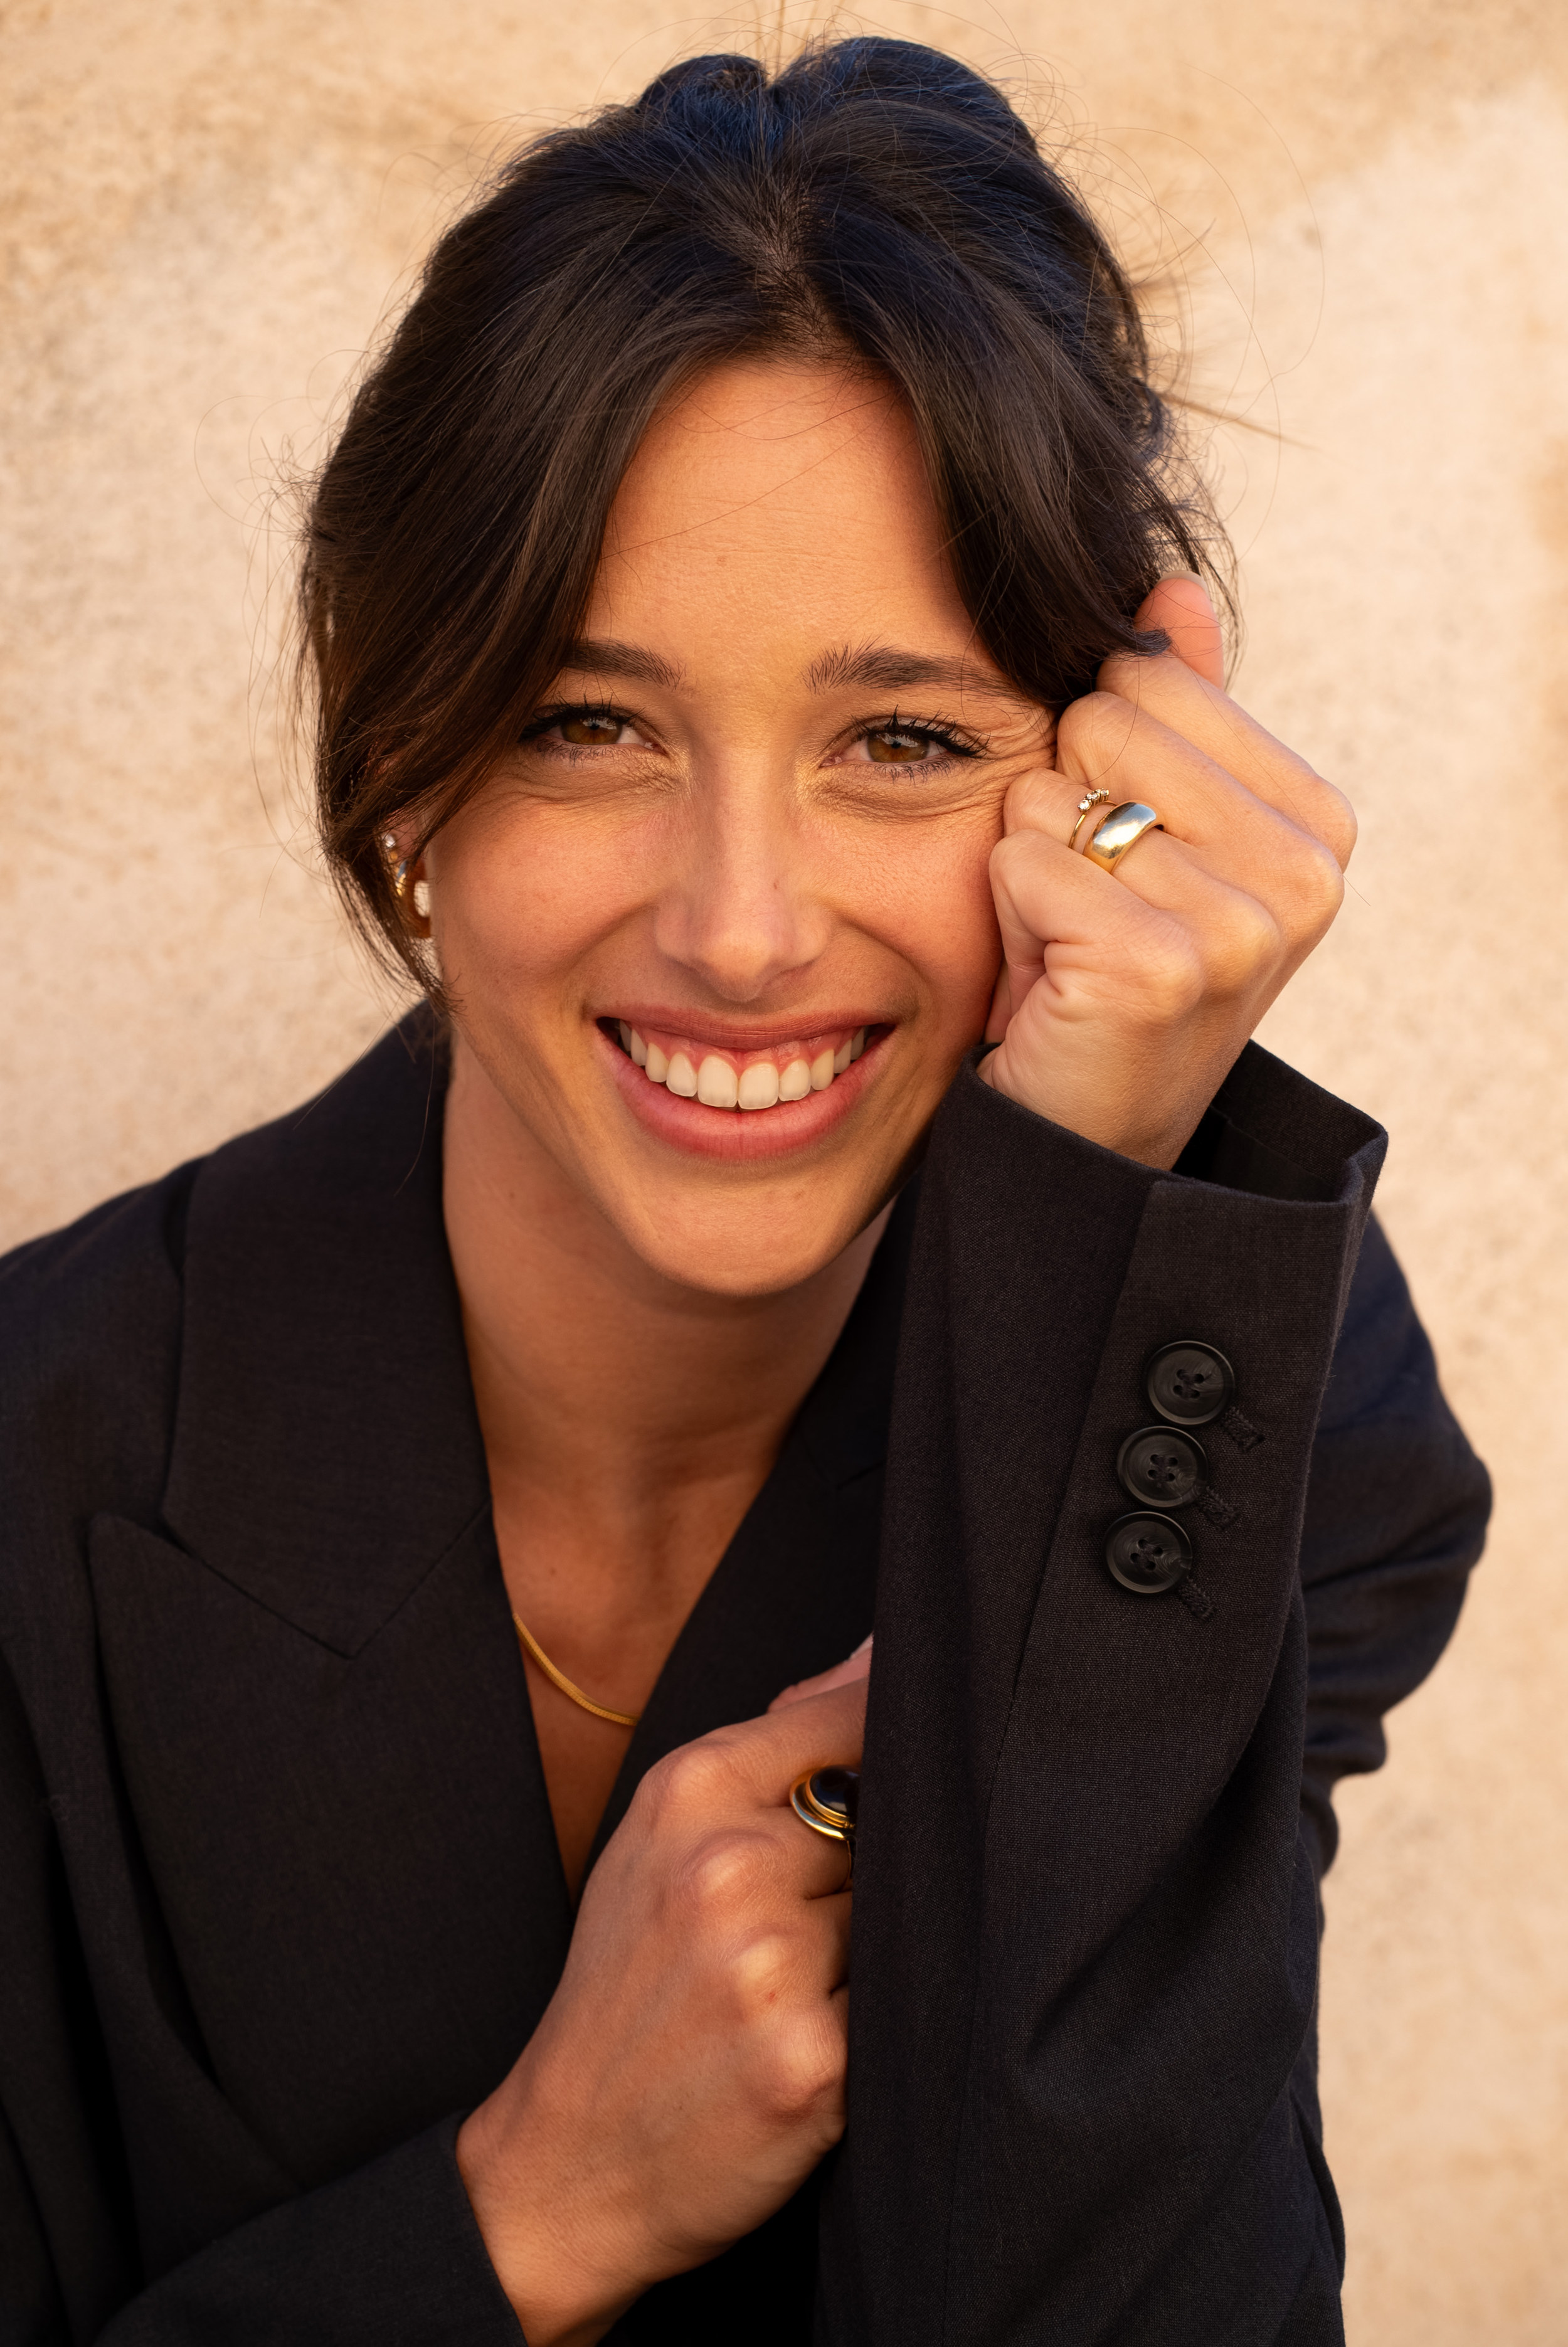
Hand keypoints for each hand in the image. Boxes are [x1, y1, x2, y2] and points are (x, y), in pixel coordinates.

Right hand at [456, 1678, 865, 2345]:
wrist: (567, 2160)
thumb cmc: (629, 1983)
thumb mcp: (664, 1836)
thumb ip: (775, 1741)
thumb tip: (880, 1652)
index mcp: (689, 1791)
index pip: (852, 1717)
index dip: (903, 1737)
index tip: (923, 1757)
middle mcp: (728, 1865)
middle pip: (892, 1816)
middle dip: (880, 1864)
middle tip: (825, 1917)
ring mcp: (771, 1965)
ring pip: (903, 1913)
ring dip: (881, 1947)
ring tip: (807, 1987)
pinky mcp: (815, 2063)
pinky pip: (903, 2007)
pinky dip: (881, 2023)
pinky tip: (821, 2041)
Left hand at [981, 577, 1355, 1168]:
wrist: (1086, 1144)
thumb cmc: (1105, 980)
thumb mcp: (1155, 838)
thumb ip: (1178, 713)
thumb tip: (1168, 583)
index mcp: (1315, 824)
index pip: (1149, 677)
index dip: (1098, 763)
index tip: (1126, 866)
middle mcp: (1303, 870)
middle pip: (1097, 720)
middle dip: (1061, 811)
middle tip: (1087, 913)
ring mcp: (1241, 924)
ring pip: (1048, 794)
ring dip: (1031, 877)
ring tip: (1070, 952)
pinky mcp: (1159, 967)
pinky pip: (1020, 861)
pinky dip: (1010, 922)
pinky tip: (1051, 986)